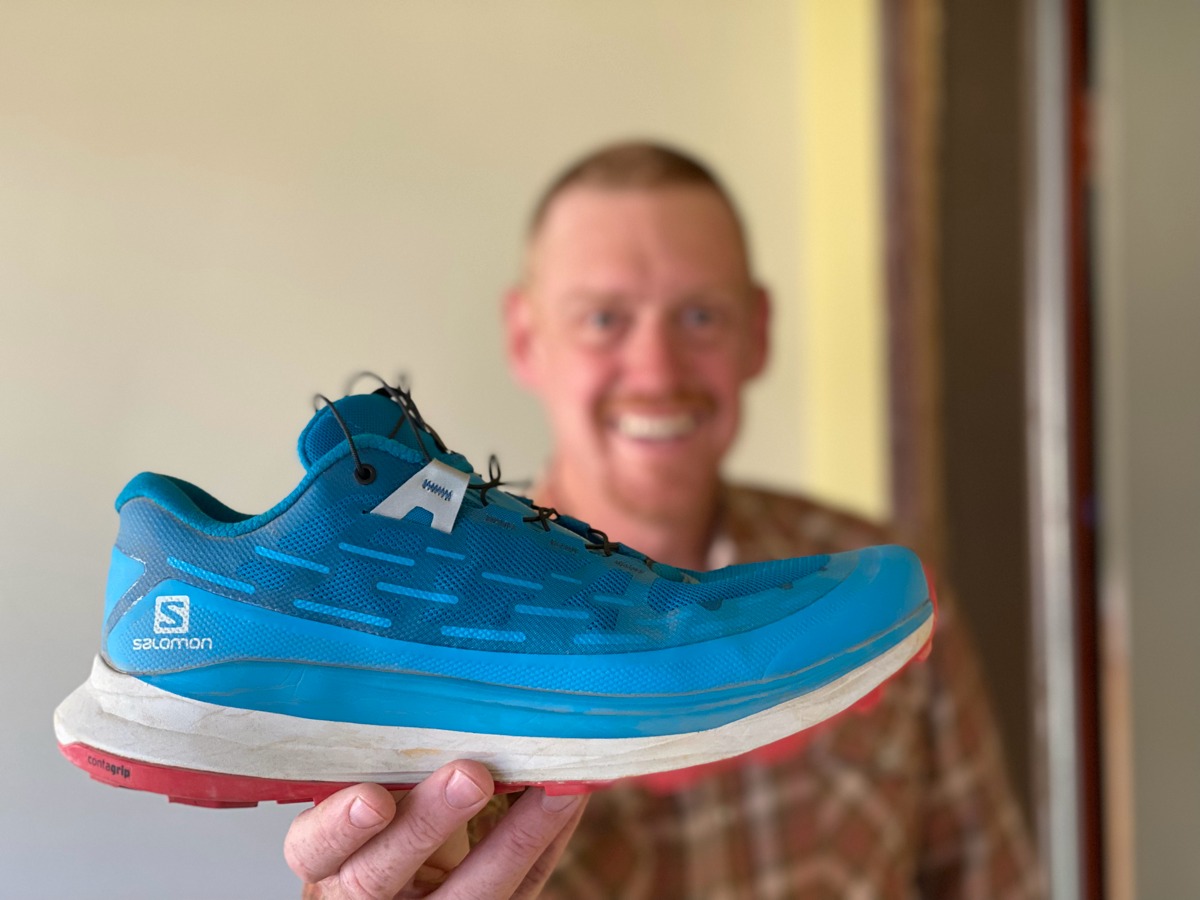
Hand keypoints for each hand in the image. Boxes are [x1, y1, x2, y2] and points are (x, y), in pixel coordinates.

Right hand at [284, 760, 585, 898]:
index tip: (373, 797)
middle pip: (382, 876)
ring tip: (551, 791)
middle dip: (428, 825)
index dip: (340, 828)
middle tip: (470, 776)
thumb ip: (385, 762)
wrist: (408, 882)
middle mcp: (365, 897)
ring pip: (466, 896)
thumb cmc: (378, 824)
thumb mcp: (362, 792)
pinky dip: (547, 840)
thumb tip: (435, 685)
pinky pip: (520, 890)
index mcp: (329, 861)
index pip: (315, 850)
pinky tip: (570, 798)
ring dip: (513, 839)